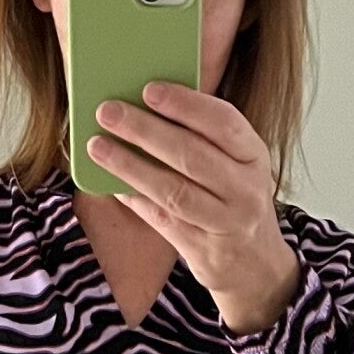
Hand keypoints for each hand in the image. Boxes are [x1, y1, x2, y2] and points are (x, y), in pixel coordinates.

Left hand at [87, 83, 302, 334]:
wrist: (255, 263)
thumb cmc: (234, 197)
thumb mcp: (236, 163)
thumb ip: (204, 137)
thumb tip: (146, 102)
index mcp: (254, 156)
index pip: (224, 123)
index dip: (186, 105)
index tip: (149, 89)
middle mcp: (245, 189)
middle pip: (191, 155)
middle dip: (145, 130)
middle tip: (108, 112)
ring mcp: (226, 223)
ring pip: (173, 191)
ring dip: (131, 166)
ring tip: (98, 146)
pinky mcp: (203, 250)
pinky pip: (162, 219)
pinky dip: (134, 198)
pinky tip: (111, 182)